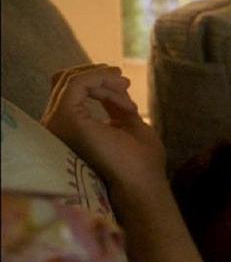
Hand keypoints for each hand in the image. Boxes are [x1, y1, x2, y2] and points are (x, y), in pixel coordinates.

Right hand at [40, 64, 166, 195]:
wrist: (142, 184)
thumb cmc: (140, 162)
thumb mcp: (127, 123)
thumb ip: (114, 104)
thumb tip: (111, 81)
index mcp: (69, 127)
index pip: (69, 91)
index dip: (95, 81)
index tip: (124, 84)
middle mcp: (57, 125)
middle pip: (65, 82)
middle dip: (98, 76)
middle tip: (124, 80)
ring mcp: (57, 122)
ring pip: (71, 80)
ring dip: (103, 79)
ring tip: (126, 86)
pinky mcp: (66, 118)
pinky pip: (76, 84)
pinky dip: (99, 78)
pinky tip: (120, 85)